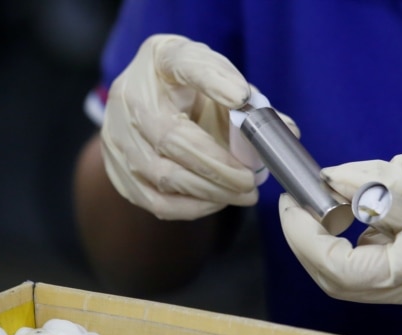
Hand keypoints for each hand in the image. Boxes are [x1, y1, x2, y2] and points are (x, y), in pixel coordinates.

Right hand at [101, 34, 265, 219]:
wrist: (148, 103)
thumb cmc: (190, 89)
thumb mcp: (218, 79)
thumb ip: (249, 101)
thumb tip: (286, 129)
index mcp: (159, 60)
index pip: (183, 62)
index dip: (213, 79)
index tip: (241, 97)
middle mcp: (129, 96)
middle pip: (170, 137)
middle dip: (218, 167)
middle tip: (250, 182)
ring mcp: (116, 135)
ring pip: (161, 175)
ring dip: (208, 191)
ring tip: (241, 194)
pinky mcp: (116, 170)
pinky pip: (153, 200)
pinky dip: (190, 207)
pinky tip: (215, 201)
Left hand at [279, 143, 401, 323]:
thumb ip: (383, 178)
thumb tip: (334, 180)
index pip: (343, 270)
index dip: (306, 239)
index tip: (291, 205)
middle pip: (343, 280)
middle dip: (314, 238)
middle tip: (303, 199)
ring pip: (361, 275)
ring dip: (345, 236)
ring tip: (354, 196)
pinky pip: (384, 272)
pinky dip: (371, 242)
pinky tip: (383, 213)